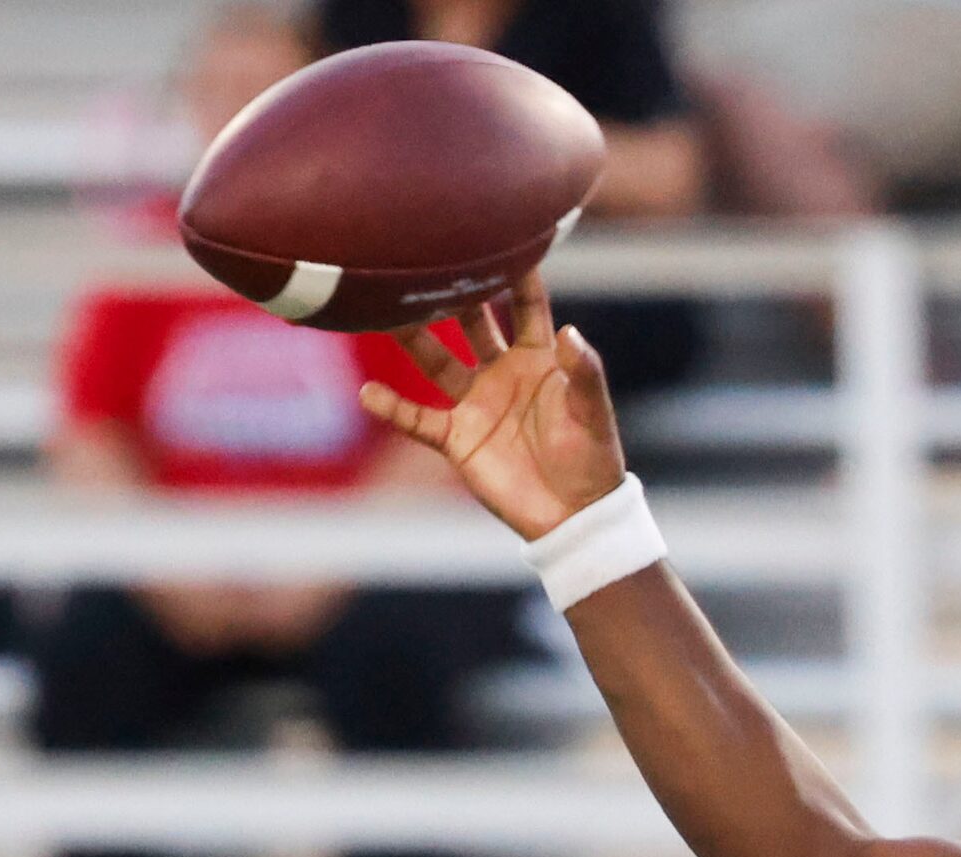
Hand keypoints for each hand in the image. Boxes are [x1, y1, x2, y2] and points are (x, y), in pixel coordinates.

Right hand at [358, 277, 626, 542]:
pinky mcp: (457, 438)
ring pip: (436, 361)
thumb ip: (585, 372)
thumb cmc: (593, 460)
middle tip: (427, 261)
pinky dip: (393, 408)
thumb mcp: (593, 413)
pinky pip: (418, 419)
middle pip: (470, 323)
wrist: (574, 516)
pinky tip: (368, 393)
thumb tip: (571, 331)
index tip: (503, 237)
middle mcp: (502, 373)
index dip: (518, 275)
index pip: (526, 307)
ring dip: (412, 338)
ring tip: (383, 312)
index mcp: (539, 359)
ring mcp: (476, 404)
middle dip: (451, 295)